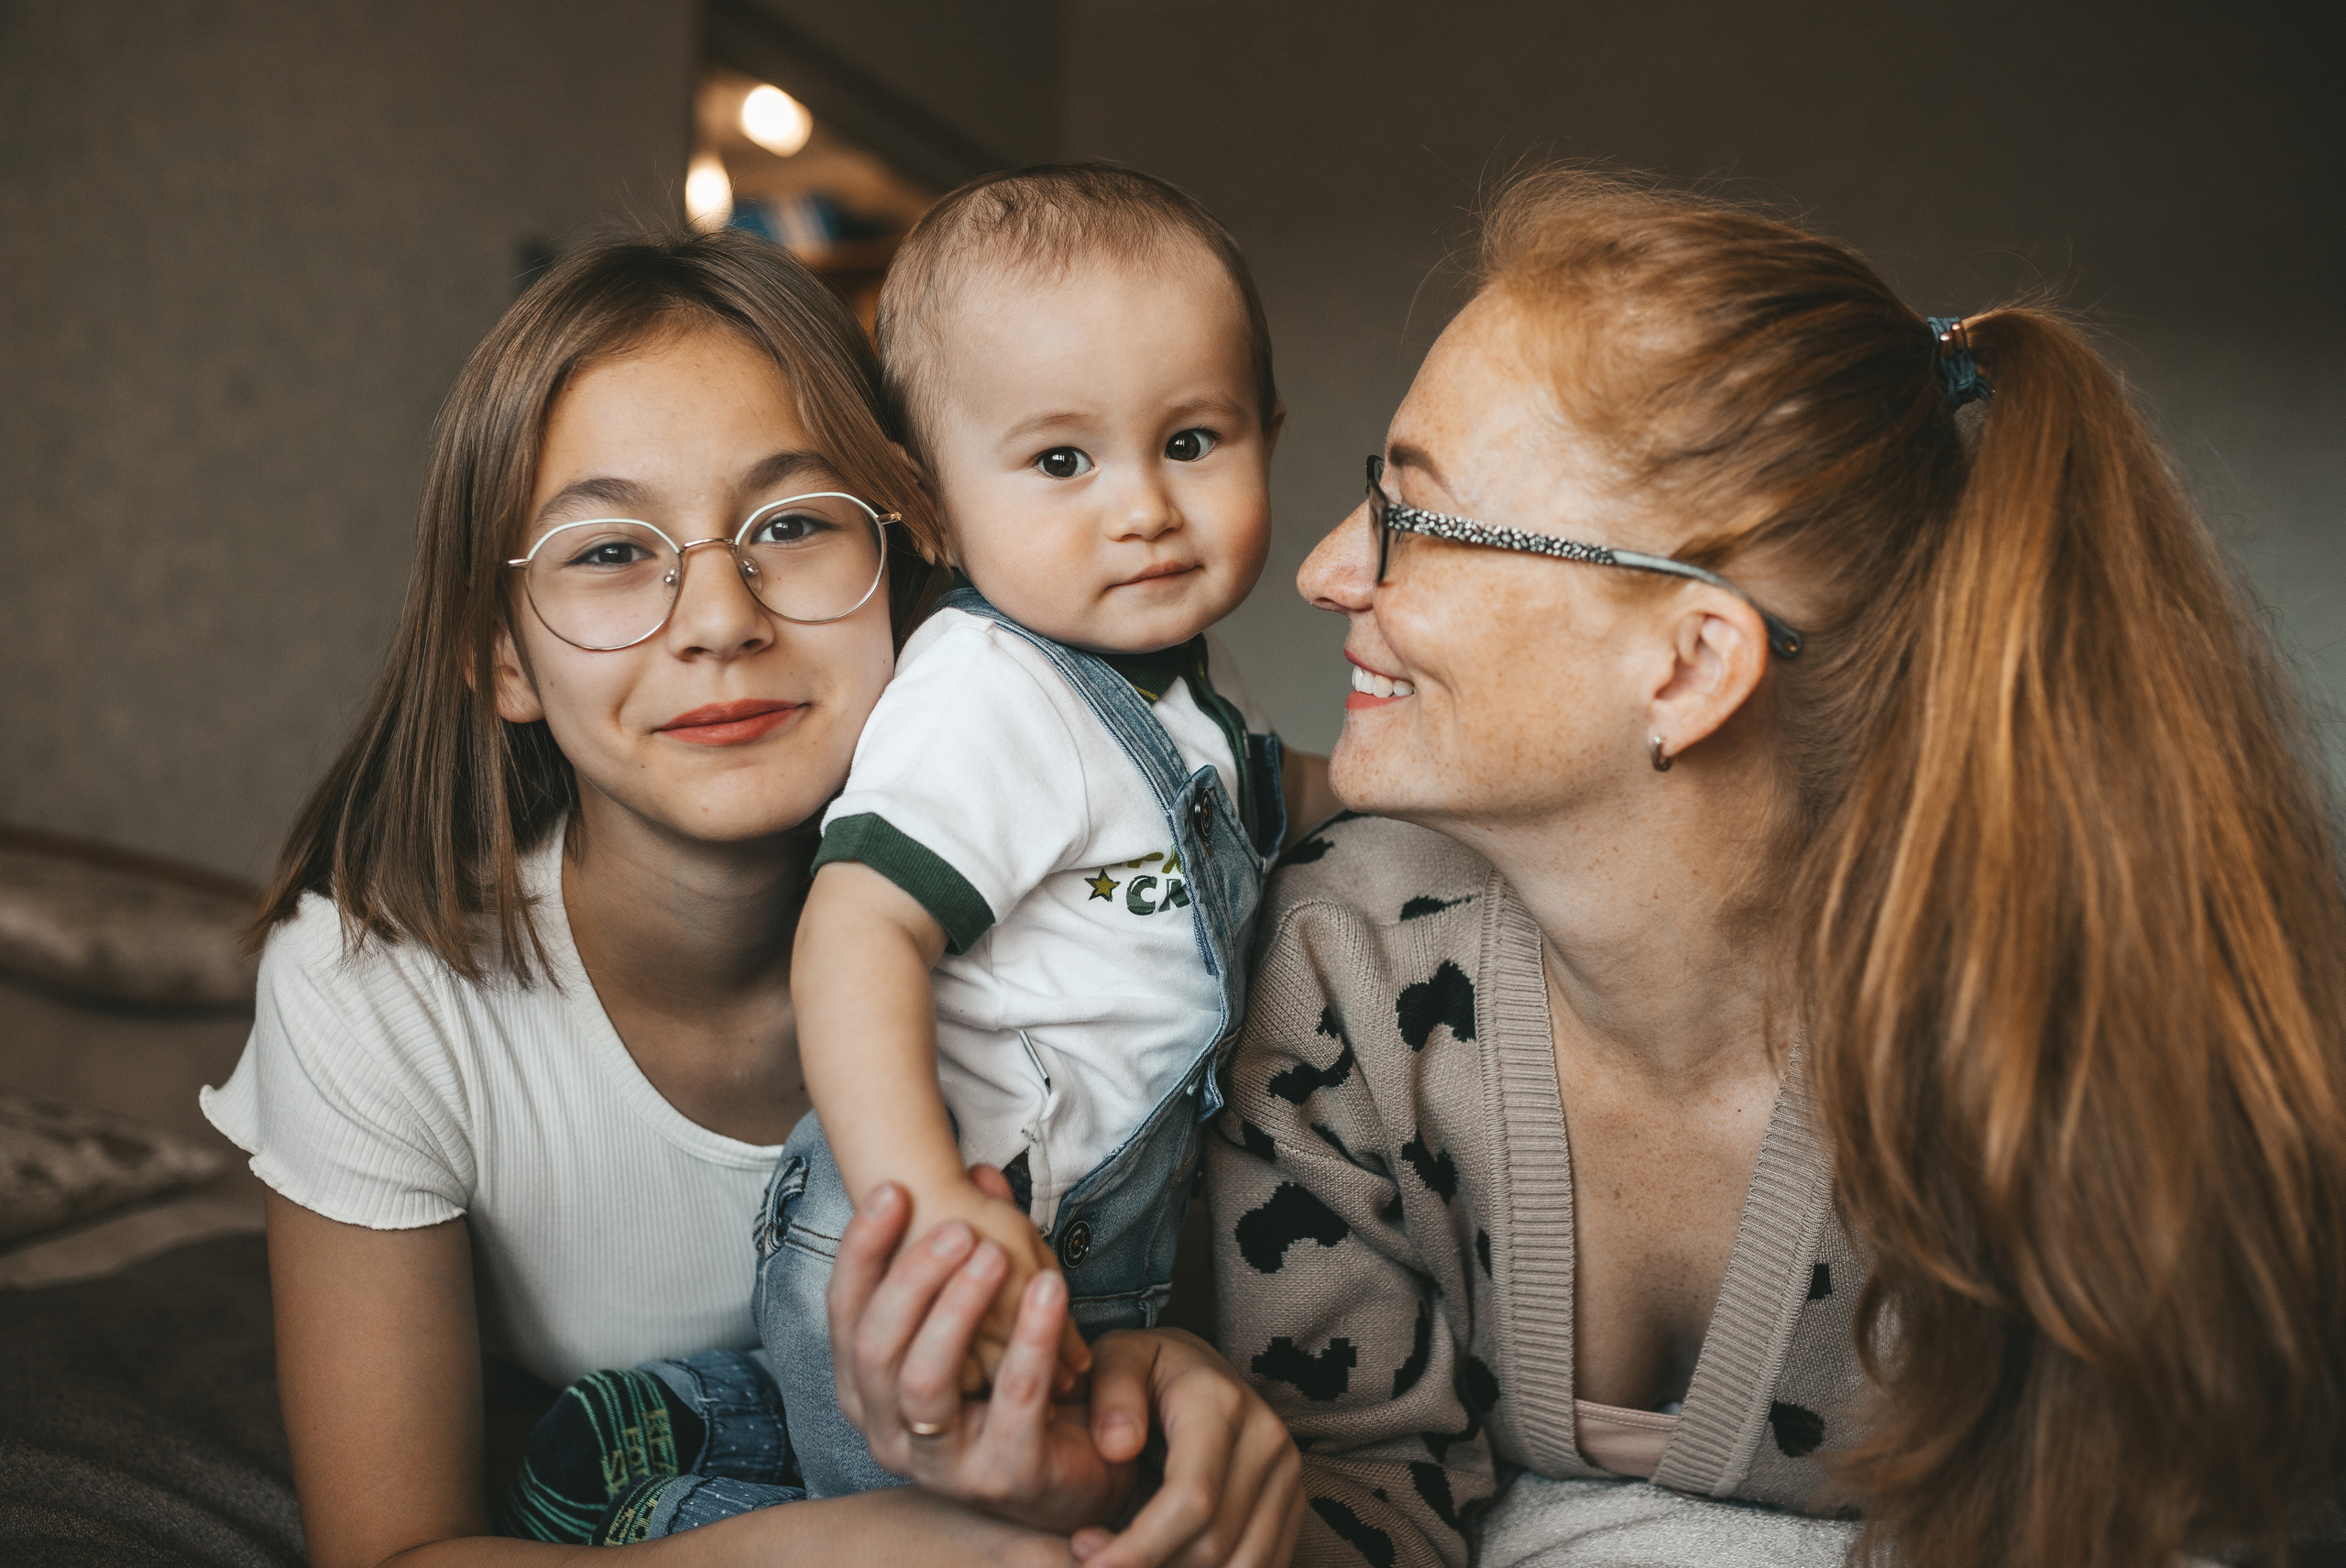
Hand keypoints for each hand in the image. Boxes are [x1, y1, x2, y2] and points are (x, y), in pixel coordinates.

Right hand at [830, 1178, 1135, 1532]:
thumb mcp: (990, 1313)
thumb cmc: (1011, 1385)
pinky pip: (1010, 1401)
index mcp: (866, 1386)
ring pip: (923, 1380)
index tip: (894, 1190)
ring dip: (957, 1309)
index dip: (862, 1249)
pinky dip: (1029, 1340)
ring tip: (997, 1255)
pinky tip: (1052, 1292)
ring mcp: (937, 1461)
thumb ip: (981, 1247)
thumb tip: (981, 1171)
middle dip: (911, 1279)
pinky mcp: (999, 1475)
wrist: (1069, 1474)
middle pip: (874, 1345)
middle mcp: (886, 1427)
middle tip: (957, 1229)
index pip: (845, 1310)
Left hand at [1065, 1330, 1304, 1567]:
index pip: (1191, 1498)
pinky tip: (1163, 1567)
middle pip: (1214, 1544)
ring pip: (1241, 1567)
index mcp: (1221, 1404)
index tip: (1088, 1564)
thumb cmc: (1145, 1370)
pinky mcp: (1292, 1504)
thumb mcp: (1115, 1357)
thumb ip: (1110, 1391)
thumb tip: (1118, 1447)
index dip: (1140, 1547)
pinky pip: (1260, 1567)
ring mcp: (1287, 1476)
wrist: (1202, 1371)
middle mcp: (1267, 1441)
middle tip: (1090, 1567)